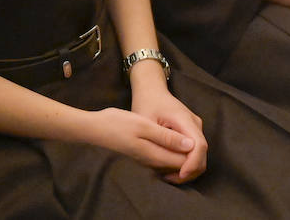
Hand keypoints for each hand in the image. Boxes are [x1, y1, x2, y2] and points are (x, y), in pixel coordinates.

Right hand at [87, 105, 201, 182]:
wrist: (95, 128)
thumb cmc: (118, 124)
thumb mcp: (144, 125)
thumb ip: (167, 137)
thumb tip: (190, 145)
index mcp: (156, 155)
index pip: (185, 162)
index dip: (194, 151)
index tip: (193, 132)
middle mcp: (153, 162)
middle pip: (180, 165)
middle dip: (190, 152)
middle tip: (189, 130)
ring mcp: (148, 159)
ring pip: (173, 161)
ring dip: (181, 150)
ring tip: (181, 130)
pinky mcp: (144, 154)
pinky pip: (164, 156)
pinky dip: (171, 148)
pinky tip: (169, 134)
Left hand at [128, 72, 207, 183]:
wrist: (151, 90)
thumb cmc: (146, 103)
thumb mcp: (148, 121)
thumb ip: (163, 139)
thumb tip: (179, 158)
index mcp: (185, 119)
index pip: (199, 146)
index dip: (192, 164)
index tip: (179, 175)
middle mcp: (195, 124)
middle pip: (202, 154)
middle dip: (189, 170)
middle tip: (168, 178)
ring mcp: (195, 128)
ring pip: (199, 155)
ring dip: (186, 168)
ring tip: (165, 174)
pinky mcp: (192, 132)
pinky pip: (194, 151)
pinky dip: (184, 162)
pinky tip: (168, 166)